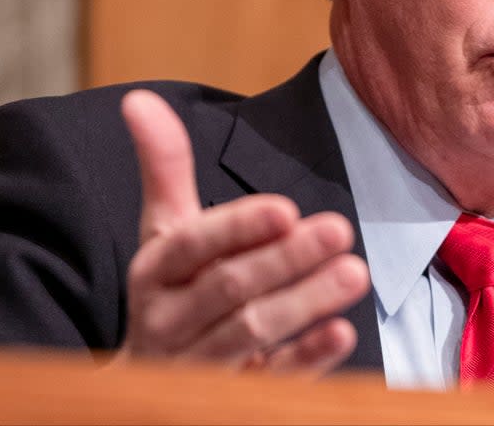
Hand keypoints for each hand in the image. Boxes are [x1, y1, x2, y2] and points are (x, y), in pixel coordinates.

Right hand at [114, 89, 369, 373]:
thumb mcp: (162, 232)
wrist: (142, 386)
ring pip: (252, 333)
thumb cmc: (169, 291)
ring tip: (355, 272)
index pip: (190, 247)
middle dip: (285, 260)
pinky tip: (342, 335)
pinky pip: (270, 383)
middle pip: (229, 289)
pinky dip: (305, 360)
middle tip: (340, 229)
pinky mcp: (231, 399)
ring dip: (304, 303)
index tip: (285, 207)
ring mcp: (200, 366)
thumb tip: (139, 97)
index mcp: (154, 273)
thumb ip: (163, 168)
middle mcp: (170, 321)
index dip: (237, 227)